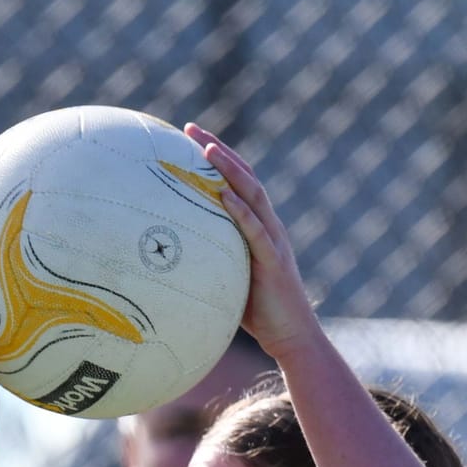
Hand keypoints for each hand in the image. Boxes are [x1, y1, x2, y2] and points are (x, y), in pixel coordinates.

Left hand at [181, 125, 321, 356]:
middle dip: (218, 149)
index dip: (217, 156)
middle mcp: (269, 226)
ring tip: (208, 150)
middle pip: (245, 176)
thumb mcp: (231, 278)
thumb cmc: (260, 313)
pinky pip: (256, 231)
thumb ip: (213, 259)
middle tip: (191, 128)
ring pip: (253, 195)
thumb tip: (173, 256)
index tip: (189, 136)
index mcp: (260, 226)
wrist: (292, 338)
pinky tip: (223, 194)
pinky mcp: (274, 262)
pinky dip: (241, 211)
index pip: (238, 182)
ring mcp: (273, 241)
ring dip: (230, 170)